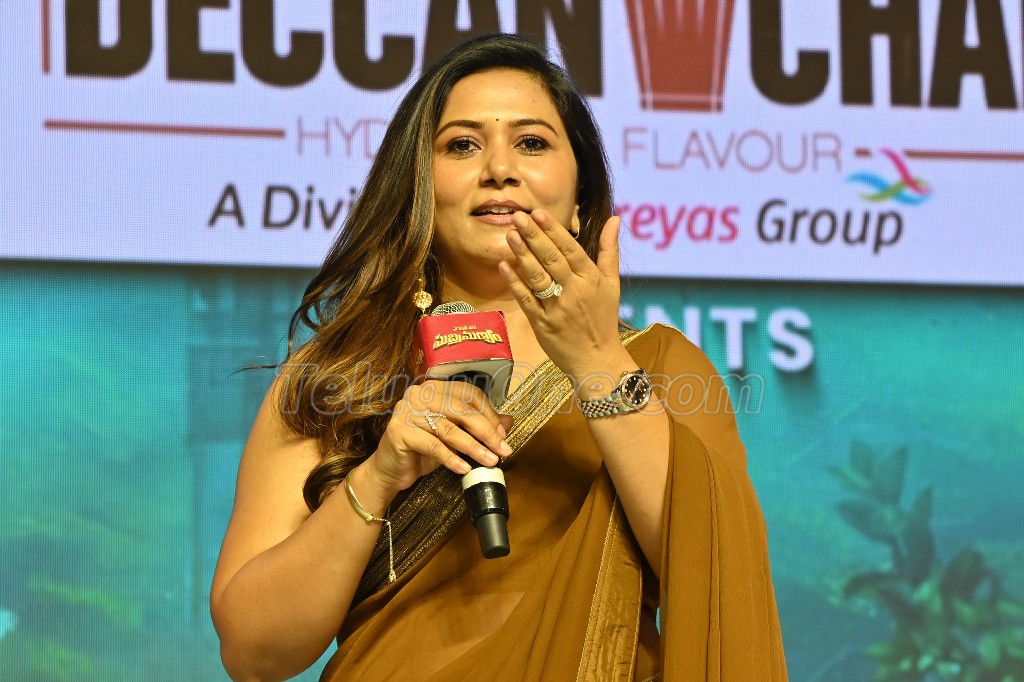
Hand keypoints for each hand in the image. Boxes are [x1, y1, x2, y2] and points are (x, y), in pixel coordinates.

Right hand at [366, 380, 513, 494]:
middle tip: (502, 449)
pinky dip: (451, 458)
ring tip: (489, 461)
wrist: (390, 470)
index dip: (488, 413)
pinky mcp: (399, 431)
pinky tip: (464, 469)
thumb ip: (478, 426)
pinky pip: (432, 445)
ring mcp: (407, 411)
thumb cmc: (422, 451)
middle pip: (461, 410)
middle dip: (486, 431)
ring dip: (473, 447)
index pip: (468, 394)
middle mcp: (419, 394)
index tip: (502, 433)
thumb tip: (508, 421)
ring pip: (449, 429)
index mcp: (433, 388)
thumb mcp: (454, 436)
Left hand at [499, 209, 624, 379]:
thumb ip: (610, 250)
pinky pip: (527, 299)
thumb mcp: (612, 283)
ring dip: (523, 255)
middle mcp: (574, 292)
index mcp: (590, 280)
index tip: (538, 213)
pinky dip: (515, 283)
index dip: (553, 231)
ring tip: (510, 235)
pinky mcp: (542, 324)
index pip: (570, 250)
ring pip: (538, 277)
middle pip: (551, 259)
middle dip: (534, 236)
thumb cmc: (603, 319)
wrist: (597, 359)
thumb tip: (615, 218)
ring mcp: (557, 308)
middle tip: (518, 217)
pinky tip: (504, 266)